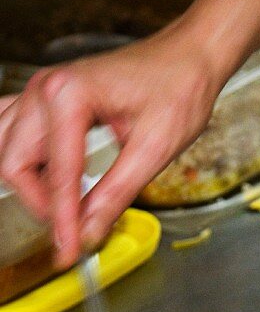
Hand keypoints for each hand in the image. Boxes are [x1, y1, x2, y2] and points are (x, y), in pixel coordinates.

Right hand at [0, 21, 223, 269]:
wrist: (189, 58)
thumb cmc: (179, 89)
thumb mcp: (154, 149)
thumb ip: (117, 193)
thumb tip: (89, 232)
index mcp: (69, 96)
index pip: (58, 176)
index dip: (63, 222)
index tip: (68, 253)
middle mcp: (45, 89)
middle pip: (15, 163)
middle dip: (42, 204)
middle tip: (72, 232)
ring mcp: (40, 91)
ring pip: (7, 148)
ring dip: (29, 183)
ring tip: (64, 208)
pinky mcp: (47, 97)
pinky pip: (13, 129)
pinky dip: (25, 159)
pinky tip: (49, 179)